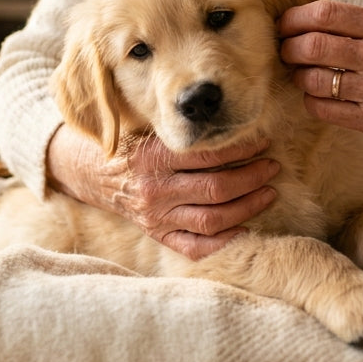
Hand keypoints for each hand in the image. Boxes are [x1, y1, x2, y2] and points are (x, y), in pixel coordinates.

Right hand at [46, 125, 279, 258]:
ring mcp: (156, 216)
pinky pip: (195, 246)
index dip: (241, 150)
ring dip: (247, 207)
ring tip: (267, 193)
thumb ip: (179, 127)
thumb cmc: (128, 144)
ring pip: (212, 219)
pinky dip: (223, 241)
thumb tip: (225, 114)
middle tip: (272, 167)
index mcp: (152, 158)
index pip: (207, 155)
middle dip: (252, 178)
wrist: (90, 172)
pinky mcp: (158, 235)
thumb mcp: (147, 128)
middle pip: (216, 188)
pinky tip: (245, 228)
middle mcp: (155, 189)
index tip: (262, 142)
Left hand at [277, 0, 362, 196]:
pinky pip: (321, 108)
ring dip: (298, 76)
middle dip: (289, 48)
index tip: (283, 24)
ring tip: (301, 73)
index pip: (325, 14)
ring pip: (313, 80)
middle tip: (285, 50)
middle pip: (313, 46)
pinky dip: (309, 100)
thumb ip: (355, 23)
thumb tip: (300, 17)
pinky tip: (315, 95)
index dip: (294, 18)